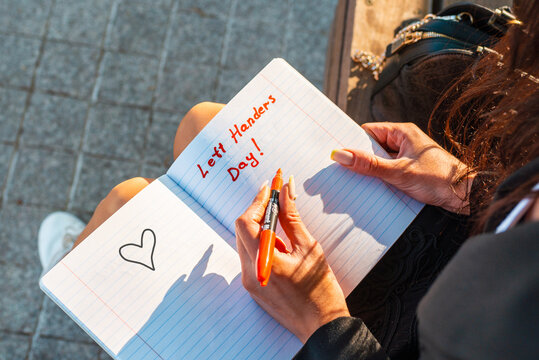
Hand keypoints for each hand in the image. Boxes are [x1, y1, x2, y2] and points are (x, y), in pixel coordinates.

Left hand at [235, 182, 349, 342]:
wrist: (321, 326)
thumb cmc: (320, 290)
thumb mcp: (309, 247)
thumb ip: (292, 217)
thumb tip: (285, 191)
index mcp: (264, 262)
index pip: (247, 222)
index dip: (257, 201)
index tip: (270, 187)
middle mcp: (250, 272)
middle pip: (243, 231)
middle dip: (259, 212)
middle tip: (277, 200)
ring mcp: (250, 281)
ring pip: (246, 243)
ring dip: (261, 228)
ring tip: (284, 227)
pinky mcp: (253, 287)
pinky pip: (251, 257)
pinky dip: (262, 244)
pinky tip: (282, 246)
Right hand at [331, 122, 473, 213]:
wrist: (466, 195)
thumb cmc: (439, 179)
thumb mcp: (398, 172)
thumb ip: (368, 165)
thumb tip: (341, 155)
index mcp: (402, 132)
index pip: (368, 132)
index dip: (353, 143)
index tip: (339, 155)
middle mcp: (404, 141)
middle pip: (372, 147)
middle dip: (361, 160)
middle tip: (346, 171)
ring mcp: (407, 156)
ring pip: (380, 161)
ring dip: (372, 171)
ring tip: (362, 181)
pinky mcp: (410, 170)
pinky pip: (388, 171)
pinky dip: (381, 179)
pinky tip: (375, 188)